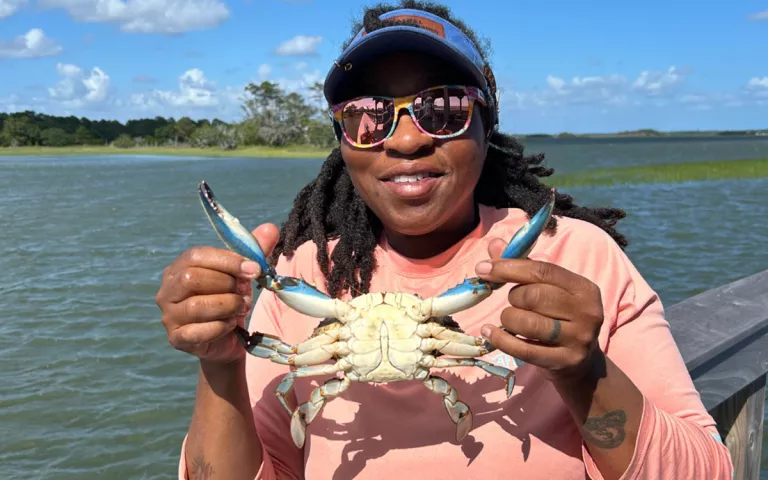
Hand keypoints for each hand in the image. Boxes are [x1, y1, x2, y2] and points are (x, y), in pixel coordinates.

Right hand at [156, 223, 279, 364]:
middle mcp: (168, 290)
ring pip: (196, 305)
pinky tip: (230, 325)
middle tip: (245, 293)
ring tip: (241, 307)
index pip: (196, 256)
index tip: (254, 269)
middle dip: (226, 285)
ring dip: (227, 306)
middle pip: (192, 279)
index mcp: (180, 267)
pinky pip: (198, 331)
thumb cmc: (231, 300)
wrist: (229, 339)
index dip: (228, 261)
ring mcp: (169, 316)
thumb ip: (254, 251)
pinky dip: (221, 327)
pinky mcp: (177, 339)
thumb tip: (271, 228)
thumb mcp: (244, 274)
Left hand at [475, 237, 604, 382]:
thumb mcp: (548, 289)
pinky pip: (523, 349)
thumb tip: (494, 245)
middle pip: (534, 296)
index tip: (483, 269)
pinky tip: (489, 333)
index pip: (542, 271)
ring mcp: (578, 339)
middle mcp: (587, 312)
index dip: (509, 267)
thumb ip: (522, 266)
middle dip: (513, 296)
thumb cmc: (559, 317)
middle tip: (512, 301)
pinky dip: (501, 340)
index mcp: (584, 288)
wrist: (580, 362)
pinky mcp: (565, 361)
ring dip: (508, 318)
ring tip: (509, 319)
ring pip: (528, 323)